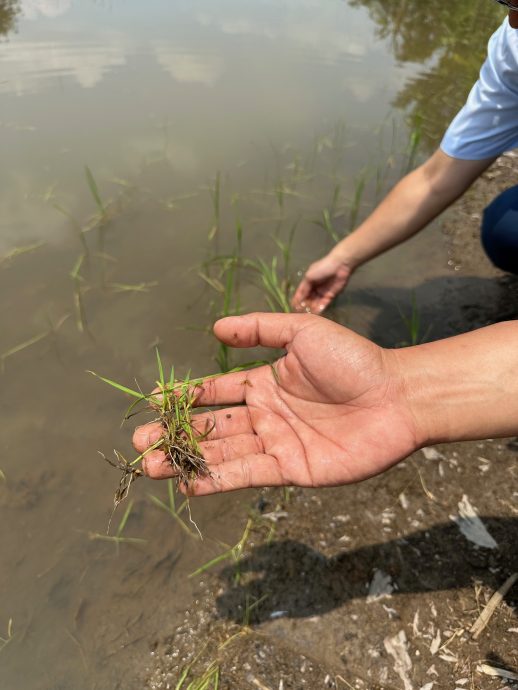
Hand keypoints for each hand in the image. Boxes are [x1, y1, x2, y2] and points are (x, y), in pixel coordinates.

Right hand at [133, 313, 420, 494]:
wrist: (396, 396)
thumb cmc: (354, 360)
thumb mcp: (303, 332)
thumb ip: (260, 328)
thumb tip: (215, 329)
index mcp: (265, 384)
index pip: (216, 392)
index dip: (185, 397)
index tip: (154, 401)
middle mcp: (266, 416)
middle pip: (212, 426)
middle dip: (176, 435)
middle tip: (139, 443)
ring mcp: (277, 444)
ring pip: (222, 453)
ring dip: (186, 461)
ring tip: (148, 466)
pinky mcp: (292, 470)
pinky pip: (248, 474)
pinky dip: (218, 480)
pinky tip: (188, 485)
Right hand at [291, 254, 350, 312]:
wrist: (340, 266)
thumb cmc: (322, 268)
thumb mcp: (309, 276)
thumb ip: (304, 288)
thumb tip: (298, 299)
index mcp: (309, 281)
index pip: (301, 292)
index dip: (297, 299)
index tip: (293, 306)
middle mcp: (315, 288)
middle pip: (308, 299)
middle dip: (304, 305)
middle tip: (301, 311)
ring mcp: (323, 292)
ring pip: (315, 302)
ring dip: (311, 308)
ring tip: (308, 313)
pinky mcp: (331, 296)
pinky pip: (324, 303)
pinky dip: (319, 308)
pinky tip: (315, 312)